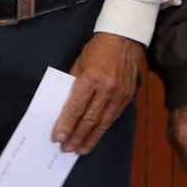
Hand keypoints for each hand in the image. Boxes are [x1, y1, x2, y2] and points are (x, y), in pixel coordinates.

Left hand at [52, 32, 144, 154]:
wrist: (125, 37)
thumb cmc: (97, 49)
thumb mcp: (79, 63)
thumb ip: (73, 85)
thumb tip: (65, 108)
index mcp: (91, 78)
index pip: (76, 107)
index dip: (66, 125)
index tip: (57, 138)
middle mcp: (107, 88)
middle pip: (89, 118)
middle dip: (76, 136)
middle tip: (66, 149)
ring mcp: (120, 93)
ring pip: (104, 121)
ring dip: (91, 137)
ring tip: (80, 150)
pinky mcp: (129, 95)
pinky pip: (115, 116)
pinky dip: (104, 128)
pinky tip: (96, 136)